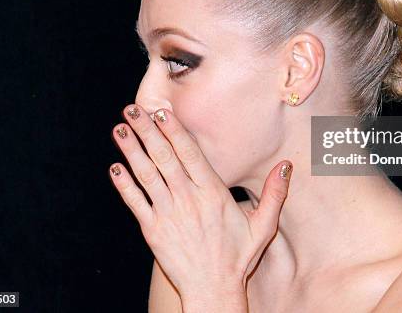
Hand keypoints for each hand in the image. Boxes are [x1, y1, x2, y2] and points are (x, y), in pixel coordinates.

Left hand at [108, 104, 292, 302]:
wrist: (213, 291)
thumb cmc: (238, 258)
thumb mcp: (264, 226)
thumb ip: (275, 194)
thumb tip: (286, 165)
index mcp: (213, 194)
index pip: (190, 154)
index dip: (174, 131)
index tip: (162, 112)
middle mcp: (188, 200)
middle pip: (164, 158)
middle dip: (147, 131)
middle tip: (133, 109)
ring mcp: (168, 215)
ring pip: (147, 176)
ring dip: (132, 151)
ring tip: (120, 130)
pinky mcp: (153, 231)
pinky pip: (135, 203)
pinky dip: (124, 185)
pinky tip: (115, 168)